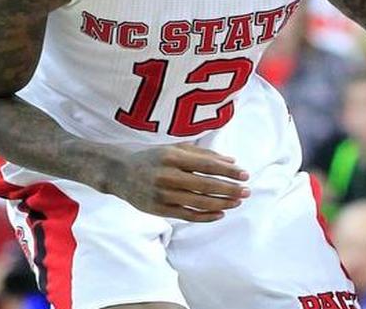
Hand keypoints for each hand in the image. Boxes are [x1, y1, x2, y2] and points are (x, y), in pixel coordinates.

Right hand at [107, 143, 250, 222]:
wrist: (119, 173)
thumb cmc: (152, 157)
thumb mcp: (175, 148)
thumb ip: (203, 153)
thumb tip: (231, 160)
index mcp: (172, 156)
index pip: (207, 165)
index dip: (228, 171)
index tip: (245, 174)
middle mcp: (166, 175)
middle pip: (205, 185)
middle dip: (229, 189)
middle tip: (246, 192)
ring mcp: (162, 194)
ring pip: (198, 202)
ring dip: (221, 203)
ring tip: (236, 202)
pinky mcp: (158, 209)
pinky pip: (187, 215)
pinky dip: (206, 216)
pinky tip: (220, 213)